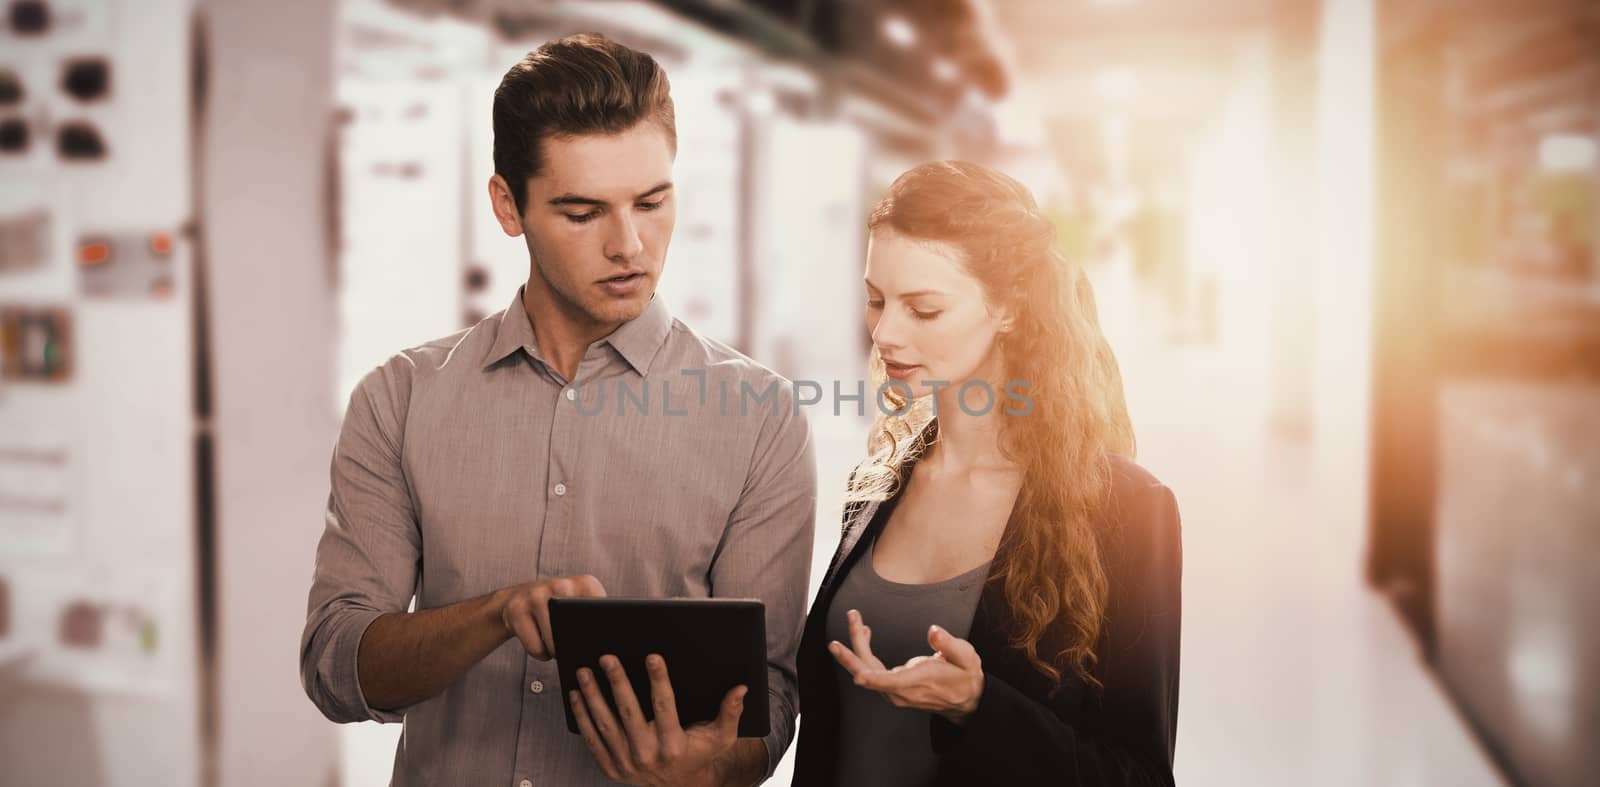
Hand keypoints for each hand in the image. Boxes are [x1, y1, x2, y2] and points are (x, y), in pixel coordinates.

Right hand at [496, 574, 606, 659]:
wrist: (515, 600)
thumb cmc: (556, 609)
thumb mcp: (580, 604)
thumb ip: (598, 617)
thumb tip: (616, 646)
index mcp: (585, 584)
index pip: (603, 614)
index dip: (602, 634)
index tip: (600, 642)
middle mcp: (562, 585)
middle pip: (577, 632)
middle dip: (576, 645)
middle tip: (572, 644)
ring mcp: (537, 595)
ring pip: (554, 643)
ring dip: (556, 651)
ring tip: (555, 643)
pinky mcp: (517, 609)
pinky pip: (536, 648)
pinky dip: (540, 653)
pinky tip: (540, 643)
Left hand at [569, 653, 745, 785]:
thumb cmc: (699, 753)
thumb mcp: (720, 737)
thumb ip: (730, 712)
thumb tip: (741, 688)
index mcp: (674, 746)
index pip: (664, 707)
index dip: (658, 680)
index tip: (652, 656)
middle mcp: (648, 756)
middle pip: (629, 713)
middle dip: (617, 682)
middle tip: (607, 657)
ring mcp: (626, 763)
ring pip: (606, 724)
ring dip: (592, 696)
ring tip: (584, 671)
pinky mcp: (610, 767)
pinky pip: (593, 739)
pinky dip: (582, 716)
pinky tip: (576, 694)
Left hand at [828, 609, 984, 723]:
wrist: (966, 699)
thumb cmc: (965, 676)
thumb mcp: (966, 657)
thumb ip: (949, 644)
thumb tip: (933, 631)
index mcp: (921, 681)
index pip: (894, 683)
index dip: (874, 680)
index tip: (859, 676)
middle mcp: (903, 691)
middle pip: (870, 676)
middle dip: (851, 657)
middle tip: (835, 643)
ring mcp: (895, 692)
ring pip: (866, 672)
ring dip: (855, 647)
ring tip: (854, 618)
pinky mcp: (892, 688)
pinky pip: (871, 671)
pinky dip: (863, 652)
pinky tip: (864, 633)